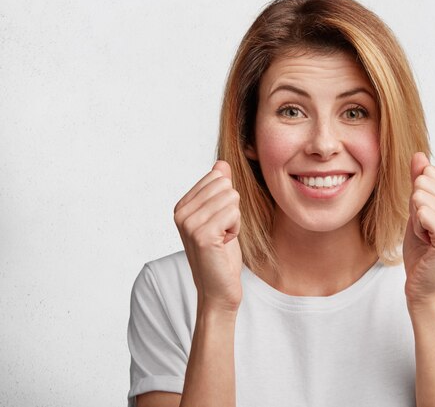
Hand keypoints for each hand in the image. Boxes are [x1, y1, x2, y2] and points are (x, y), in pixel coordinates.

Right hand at [174, 160, 242, 312]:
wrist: (219, 289)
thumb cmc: (222, 255)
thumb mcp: (222, 216)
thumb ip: (219, 189)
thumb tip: (222, 163)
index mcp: (182, 206)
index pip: (217, 177)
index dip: (226, 201)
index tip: (219, 224)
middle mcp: (181, 212)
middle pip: (225, 185)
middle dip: (232, 209)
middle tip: (222, 233)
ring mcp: (189, 223)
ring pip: (231, 198)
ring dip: (235, 220)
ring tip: (223, 239)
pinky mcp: (202, 235)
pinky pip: (233, 212)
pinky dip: (236, 229)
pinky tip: (224, 244)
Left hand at [403, 152, 434, 309]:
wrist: (422, 283)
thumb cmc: (421, 249)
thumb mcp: (416, 209)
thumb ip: (418, 181)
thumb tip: (419, 154)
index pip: (427, 174)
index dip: (416, 197)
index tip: (423, 218)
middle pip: (422, 185)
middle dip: (414, 209)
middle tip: (424, 230)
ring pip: (419, 199)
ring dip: (415, 221)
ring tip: (426, 237)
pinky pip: (422, 213)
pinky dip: (417, 228)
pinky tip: (427, 242)